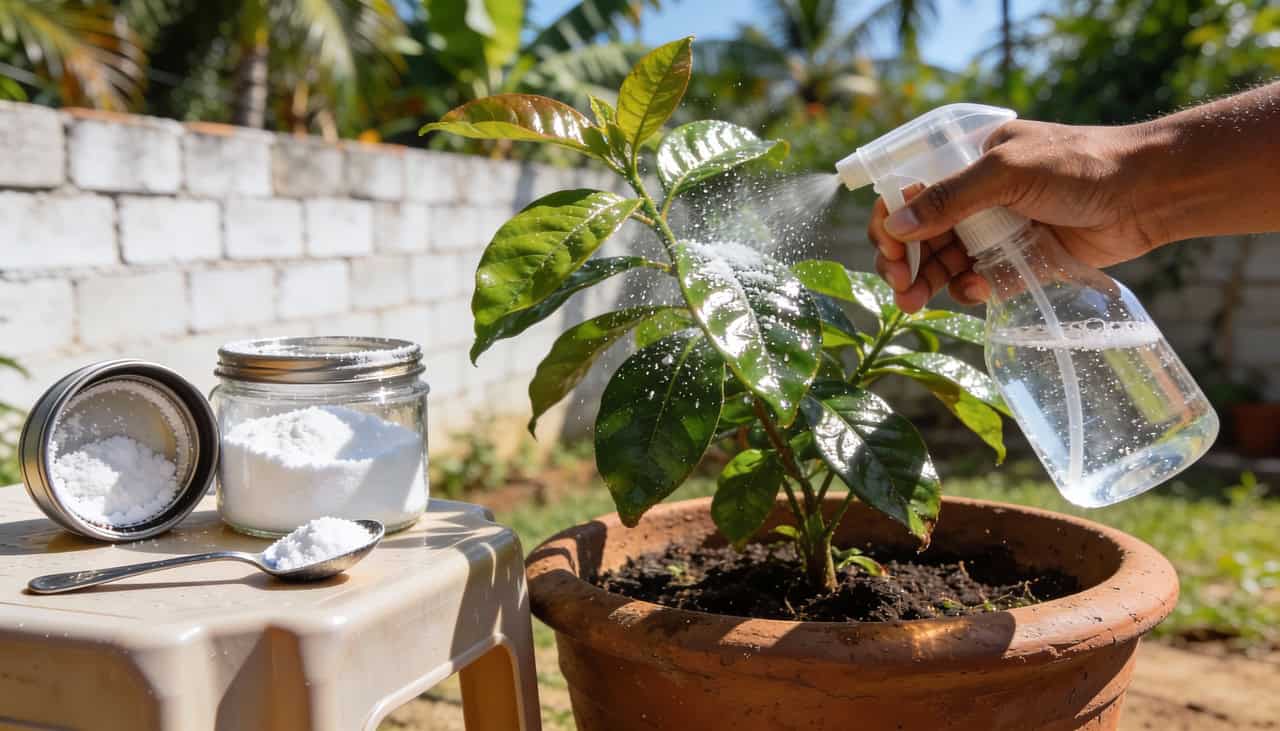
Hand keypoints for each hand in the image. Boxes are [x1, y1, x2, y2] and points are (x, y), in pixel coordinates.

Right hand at [866, 120, 1162, 311]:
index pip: (911, 193)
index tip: (888, 251)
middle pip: (922, 234)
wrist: (1149, 193)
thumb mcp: (1006, 172)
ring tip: (917, 302)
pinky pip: (981, 280)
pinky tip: (976, 291)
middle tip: (900, 288)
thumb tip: (895, 225)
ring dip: (930, 281)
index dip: (892, 223)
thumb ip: (949, 199)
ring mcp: (998, 230)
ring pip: (947, 262)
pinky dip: (970, 289)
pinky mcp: (1021, 260)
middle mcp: (978, 196)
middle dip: (904, 261)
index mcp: (968, 162)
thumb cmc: (1079, 166)